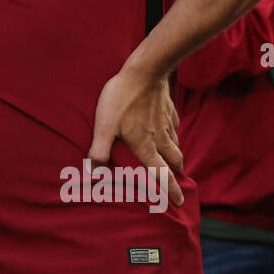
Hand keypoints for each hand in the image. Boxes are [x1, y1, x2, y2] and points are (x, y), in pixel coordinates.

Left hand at [89, 66, 184, 207]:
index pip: (161, 175)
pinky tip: (169, 132)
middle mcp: (160, 138)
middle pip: (174, 161)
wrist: (145, 71)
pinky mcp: (169, 109)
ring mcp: (167, 123)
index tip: (180, 203)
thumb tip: (94, 172)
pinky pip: (174, 127)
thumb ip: (99, 150)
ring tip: (174, 162)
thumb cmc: (122, 99)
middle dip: (177, 175)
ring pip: (175, 145)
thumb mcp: (104, 125)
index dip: (170, 191)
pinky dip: (173, 134)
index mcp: (146, 146)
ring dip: (176, 156)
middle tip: (179, 185)